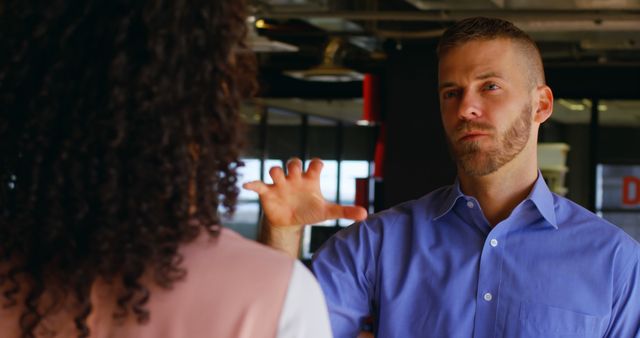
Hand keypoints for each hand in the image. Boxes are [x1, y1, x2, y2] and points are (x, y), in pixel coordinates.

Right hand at [243, 158, 367, 228]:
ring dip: (276, 171)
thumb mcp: (327, 212)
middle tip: (296, 172)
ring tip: (277, 176)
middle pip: (293, 163)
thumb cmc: (309, 211)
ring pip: (276, 170)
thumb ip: (345, 211)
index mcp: (310, 179)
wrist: (290, 221)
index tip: (318, 167)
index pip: (314, 164)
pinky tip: (248, 185)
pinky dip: (253, 184)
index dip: (316, 164)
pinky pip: (258, 184)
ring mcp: (280, 184)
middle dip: (294, 165)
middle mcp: (294, 178)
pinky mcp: (267, 193)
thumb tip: (366, 215)